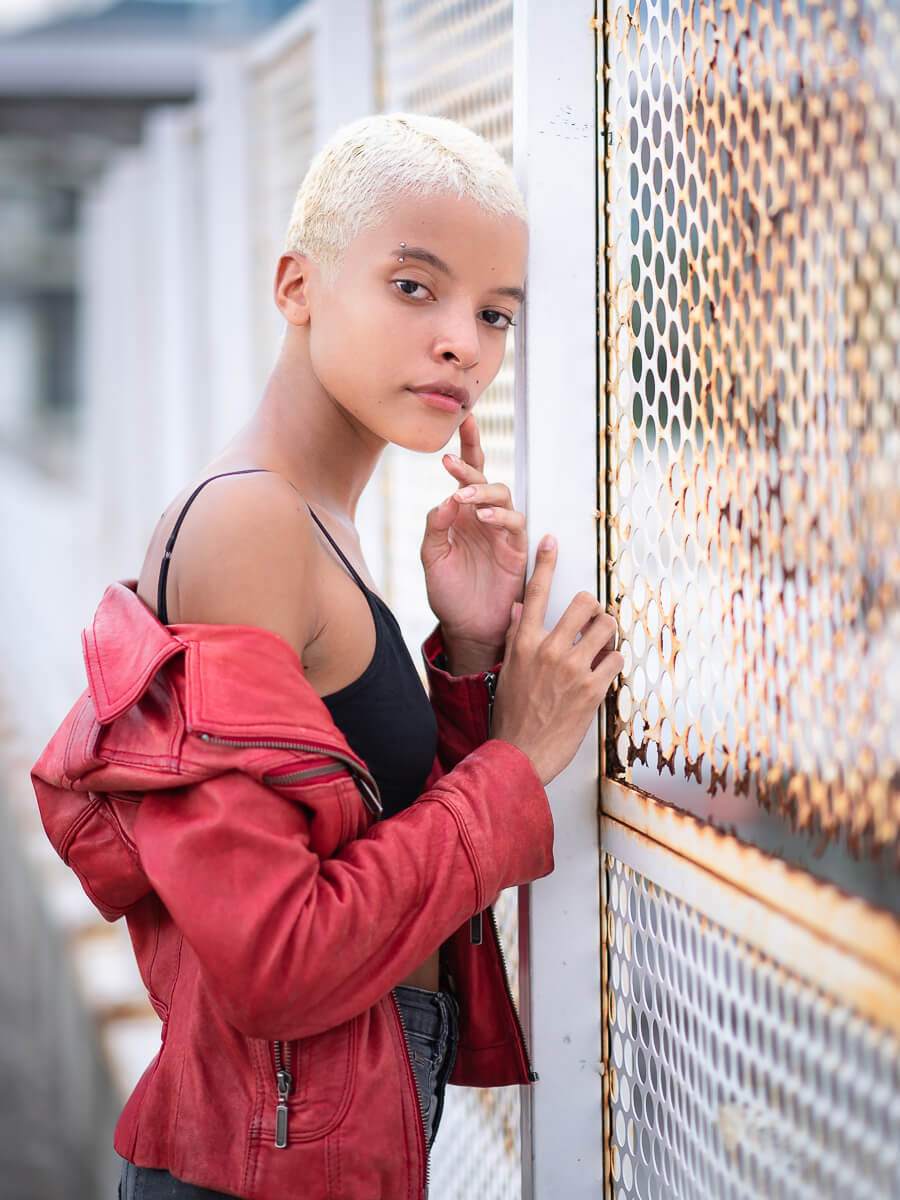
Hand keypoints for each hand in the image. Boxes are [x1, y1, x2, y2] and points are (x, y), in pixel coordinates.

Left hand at [421, 414, 527, 671]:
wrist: (466, 627)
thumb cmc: (448, 593)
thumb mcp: (431, 559)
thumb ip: (435, 528)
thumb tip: (444, 501)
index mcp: (462, 514)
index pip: (468, 473)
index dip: (469, 447)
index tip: (465, 421)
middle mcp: (484, 518)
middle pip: (487, 480)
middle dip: (470, 469)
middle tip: (450, 467)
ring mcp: (502, 533)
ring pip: (503, 497)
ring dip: (484, 493)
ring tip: (463, 499)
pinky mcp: (516, 550)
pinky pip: (516, 525)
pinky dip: (500, 517)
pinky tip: (482, 518)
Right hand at [491, 536, 623, 785]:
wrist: (521, 754)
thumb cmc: (512, 716)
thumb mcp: (507, 671)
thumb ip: (516, 637)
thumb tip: (519, 610)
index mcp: (523, 643)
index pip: (534, 592)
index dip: (545, 562)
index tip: (550, 541)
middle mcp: (548, 649)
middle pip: (584, 602)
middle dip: (594, 609)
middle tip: (594, 620)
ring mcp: (571, 668)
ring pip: (607, 626)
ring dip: (609, 634)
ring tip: (603, 645)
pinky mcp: (592, 688)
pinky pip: (616, 658)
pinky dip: (614, 662)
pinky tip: (605, 671)